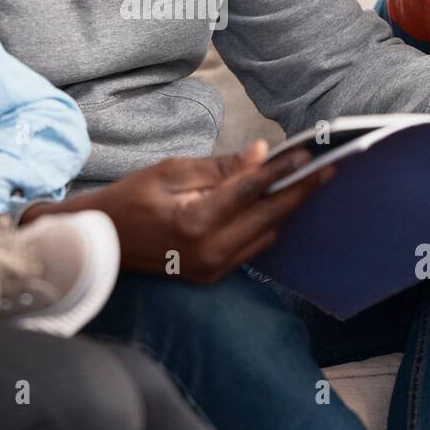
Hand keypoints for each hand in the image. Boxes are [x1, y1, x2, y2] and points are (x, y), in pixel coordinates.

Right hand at [33, 141, 333, 283]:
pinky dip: (266, 227)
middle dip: (299, 191)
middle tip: (327, 168)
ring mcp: (212, 268)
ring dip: (285, 209)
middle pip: (270, 217)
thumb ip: (221, 167)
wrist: (103, 243)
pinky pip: (252, 249)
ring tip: (307, 182)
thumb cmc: (131, 199)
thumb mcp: (171, 171)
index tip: (310, 154)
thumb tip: (262, 154)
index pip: (253, 190)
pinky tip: (275, 206)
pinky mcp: (212, 276)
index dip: (284, 171)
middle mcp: (210, 250)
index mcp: (197, 221)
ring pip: (266, 235)